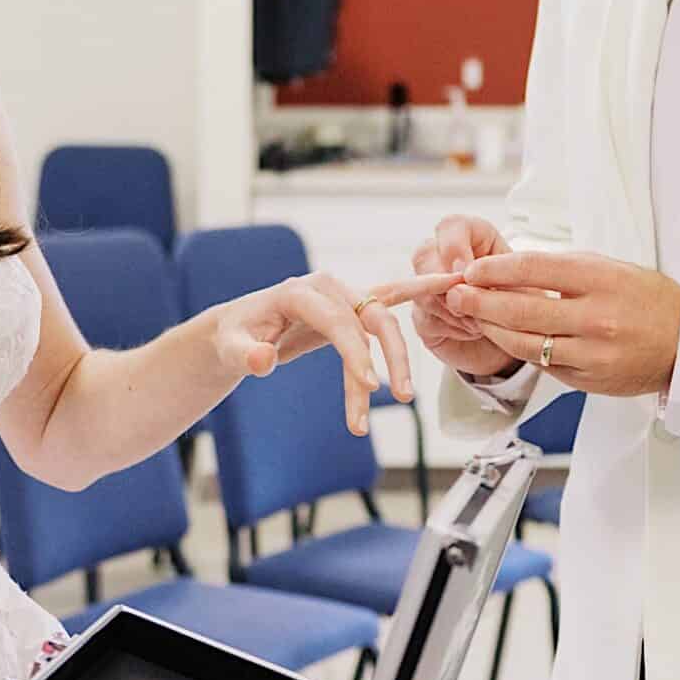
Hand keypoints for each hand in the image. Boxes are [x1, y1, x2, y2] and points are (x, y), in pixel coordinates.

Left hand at [207, 269, 460, 437]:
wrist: (238, 329)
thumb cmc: (235, 338)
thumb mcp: (231, 349)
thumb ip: (246, 356)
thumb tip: (263, 360)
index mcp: (298, 292)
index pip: (336, 321)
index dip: (355, 353)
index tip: (370, 387)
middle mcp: (326, 287)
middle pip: (370, 318)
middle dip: (390, 357)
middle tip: (400, 396)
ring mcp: (341, 294)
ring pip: (380, 325)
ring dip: (395, 362)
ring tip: (404, 398)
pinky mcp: (350, 307)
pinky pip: (389, 297)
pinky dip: (418, 289)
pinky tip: (448, 281)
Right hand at [412, 215, 521, 381]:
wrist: (523, 346)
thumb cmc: (527, 309)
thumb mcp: (522, 289)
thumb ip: (493, 281)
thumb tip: (459, 284)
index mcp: (476, 242)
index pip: (452, 226)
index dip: (452, 245)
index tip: (464, 271)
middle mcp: (448, 260)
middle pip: (425, 254)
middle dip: (445, 282)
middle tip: (469, 301)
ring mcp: (432, 289)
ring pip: (420, 289)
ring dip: (452, 308)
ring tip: (481, 321)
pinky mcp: (425, 317)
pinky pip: (424, 318)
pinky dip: (452, 328)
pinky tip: (473, 331)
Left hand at [448, 250, 679, 397]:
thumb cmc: (647, 300)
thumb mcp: (611, 269)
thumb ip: (564, 268)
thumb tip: (511, 267)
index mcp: (602, 281)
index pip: (535, 268)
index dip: (496, 269)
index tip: (472, 269)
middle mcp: (596, 318)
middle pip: (522, 308)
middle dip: (480, 301)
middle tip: (455, 294)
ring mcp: (592, 352)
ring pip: (524, 342)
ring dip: (491, 328)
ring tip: (472, 316)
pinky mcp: (588, 378)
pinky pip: (541, 363)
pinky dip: (518, 349)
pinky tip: (503, 337)